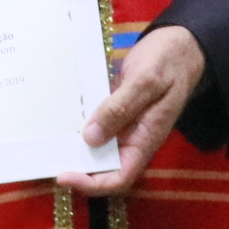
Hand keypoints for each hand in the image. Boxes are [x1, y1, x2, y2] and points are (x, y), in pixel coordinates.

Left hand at [66, 24, 202, 195]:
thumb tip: (91, 138)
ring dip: (76, 148)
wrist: (180, 44)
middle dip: (78, 169)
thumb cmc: (168, 62)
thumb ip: (121, 108)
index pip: (120, 177)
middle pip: (105, 168)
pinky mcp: (116, 111)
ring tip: (49, 141)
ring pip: (97, 148)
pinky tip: (61, 118)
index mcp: (146, 139)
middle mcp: (134, 139)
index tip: (64, 175)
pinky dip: (80, 125)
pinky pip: (96, 125)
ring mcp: (125, 126)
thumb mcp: (146, 81)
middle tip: (49, 158)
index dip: (92, 184)